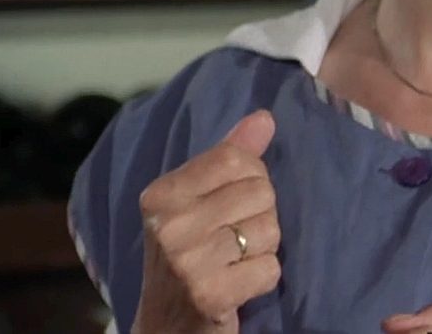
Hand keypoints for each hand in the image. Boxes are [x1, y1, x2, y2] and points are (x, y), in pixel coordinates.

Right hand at [132, 110, 280, 333]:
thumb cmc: (187, 256)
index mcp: (161, 194)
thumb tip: (265, 118)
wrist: (165, 328)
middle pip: (260, 191)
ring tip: (235, 260)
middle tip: (235, 237)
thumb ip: (228, 156)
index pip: (234, 158)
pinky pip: (270, 267)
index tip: (237, 199)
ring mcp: (187, 262)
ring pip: (269, 229)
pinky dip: (264, 277)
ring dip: (262, 248)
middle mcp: (168, 225)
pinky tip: (240, 284)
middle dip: (260, 215)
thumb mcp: (195, 202)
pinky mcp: (210, 296)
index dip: (253, 175)